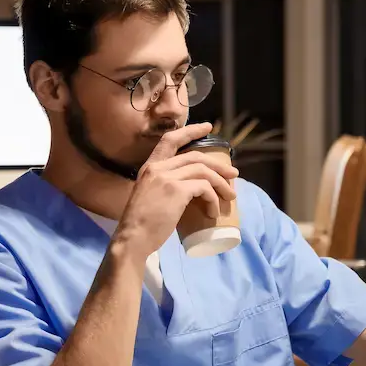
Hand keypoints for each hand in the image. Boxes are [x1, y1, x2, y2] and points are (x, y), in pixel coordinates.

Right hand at [113, 122, 238, 258]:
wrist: (133, 239)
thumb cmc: (141, 224)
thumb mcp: (149, 195)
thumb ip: (164, 186)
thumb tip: (190, 189)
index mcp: (149, 167)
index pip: (171, 139)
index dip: (191, 131)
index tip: (208, 127)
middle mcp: (157, 168)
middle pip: (196, 156)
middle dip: (218, 165)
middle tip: (233, 174)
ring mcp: (167, 178)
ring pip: (204, 172)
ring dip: (221, 184)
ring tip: (230, 196)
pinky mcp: (176, 191)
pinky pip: (204, 189)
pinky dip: (213, 200)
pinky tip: (213, 212)